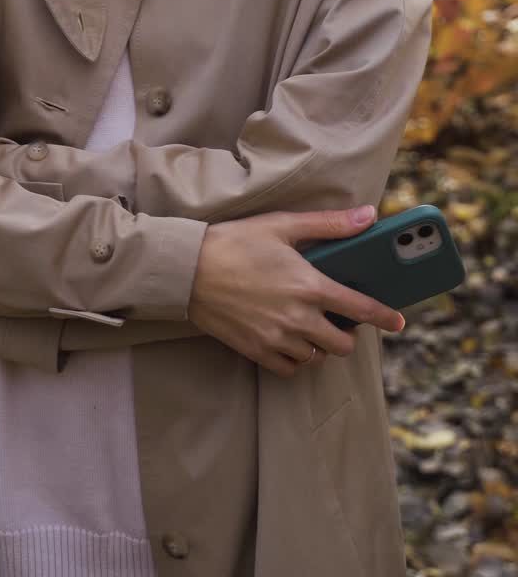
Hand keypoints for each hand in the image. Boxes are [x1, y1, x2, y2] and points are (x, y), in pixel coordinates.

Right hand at [187, 205, 404, 377]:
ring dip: (320, 345)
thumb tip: (369, 217)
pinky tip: (290, 339)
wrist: (186, 269)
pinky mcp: (256, 351)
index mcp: (308, 285)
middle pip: (342, 344)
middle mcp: (297, 318)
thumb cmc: (234, 241)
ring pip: (316, 357)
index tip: (399, 322)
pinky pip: (290, 368)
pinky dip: (296, 358)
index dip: (385, 317)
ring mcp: (276, 338)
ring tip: (311, 325)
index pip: (360, 309)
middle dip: (348, 334)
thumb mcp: (282, 225)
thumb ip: (329, 225)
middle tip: (338, 318)